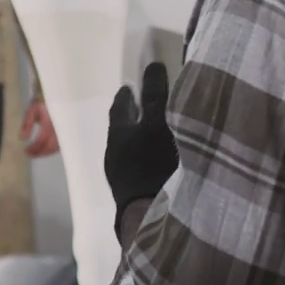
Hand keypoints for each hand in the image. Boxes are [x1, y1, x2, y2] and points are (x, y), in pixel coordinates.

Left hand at [20, 98, 58, 157]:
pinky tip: (45, 149)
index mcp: (49, 122)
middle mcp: (58, 128)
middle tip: (31, 155)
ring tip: (36, 153)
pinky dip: (52, 149)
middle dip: (40, 153)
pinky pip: (60, 144)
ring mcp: (64, 130)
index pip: (41, 139)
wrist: (57, 95)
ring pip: (56, 147)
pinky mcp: (66, 131)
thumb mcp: (32, 110)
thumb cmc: (43, 102)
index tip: (25, 151)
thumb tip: (22, 138)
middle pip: (50, 146)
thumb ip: (27, 124)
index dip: (34, 148)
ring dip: (46, 152)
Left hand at [104, 63, 176, 236]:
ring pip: (132, 152)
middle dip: (133, 119)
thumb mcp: (157, 124)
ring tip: (158, 134)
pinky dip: (151, 160)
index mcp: (120, 136)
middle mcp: (117, 156)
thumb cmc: (153, 166)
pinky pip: (143, 170)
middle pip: (123, 132)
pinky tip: (166, 163)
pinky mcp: (139, 197)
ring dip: (143, 141)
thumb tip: (153, 65)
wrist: (153, 219)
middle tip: (142, 108)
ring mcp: (126, 180)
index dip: (127, 96)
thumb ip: (155, 96)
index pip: (120, 108)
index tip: (130, 87)